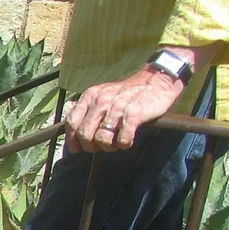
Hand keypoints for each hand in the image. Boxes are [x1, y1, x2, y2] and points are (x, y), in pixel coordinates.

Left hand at [66, 65, 186, 152]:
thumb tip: (72, 132)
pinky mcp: (135, 113)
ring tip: (115, 143)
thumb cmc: (127, 95)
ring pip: (101, 139)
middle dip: (90, 147)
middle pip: (84, 135)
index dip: (72, 140)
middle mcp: (101, 100)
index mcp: (90, 96)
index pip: (71, 123)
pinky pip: (122, 139)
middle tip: (101, 147)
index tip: (78, 148)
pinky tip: (127, 141)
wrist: (156, 81)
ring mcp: (117, 106)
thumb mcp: (102, 96)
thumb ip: (88, 111)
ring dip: (108, 147)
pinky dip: (124, 144)